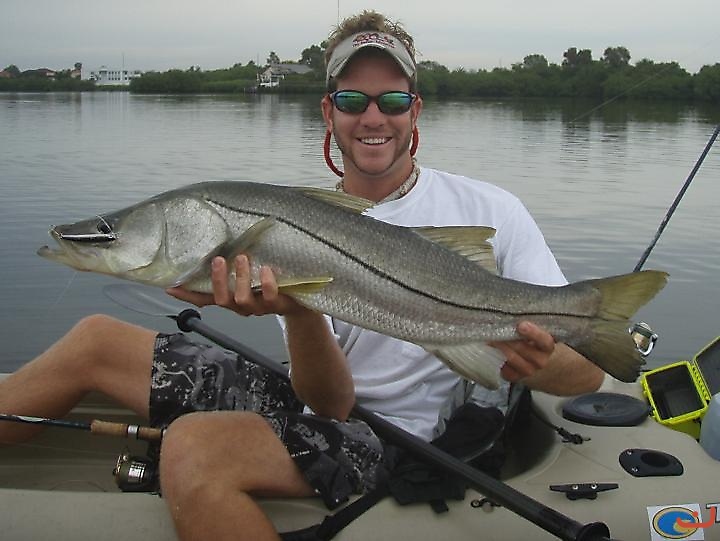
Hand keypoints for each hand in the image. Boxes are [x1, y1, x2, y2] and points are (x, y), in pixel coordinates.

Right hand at [167, 255, 305, 316]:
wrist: (300, 301)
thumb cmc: (269, 283)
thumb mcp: (249, 274)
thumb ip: (233, 266)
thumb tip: (216, 246)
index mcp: (230, 298)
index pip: (204, 298)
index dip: (187, 295)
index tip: (170, 287)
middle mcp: (241, 306)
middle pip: (221, 300)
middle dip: (218, 281)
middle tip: (218, 260)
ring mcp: (258, 307)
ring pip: (242, 299)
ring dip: (240, 278)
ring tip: (242, 257)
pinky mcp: (276, 305)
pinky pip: (269, 296)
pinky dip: (267, 282)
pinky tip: (266, 268)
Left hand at [490, 321, 555, 382]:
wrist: (536, 363)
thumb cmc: (533, 341)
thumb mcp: (535, 333)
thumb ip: (527, 326)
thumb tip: (510, 317)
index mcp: (547, 347)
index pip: (544, 341)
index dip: (533, 333)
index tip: (521, 325)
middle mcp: (540, 361)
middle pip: (522, 348)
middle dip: (507, 338)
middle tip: (495, 329)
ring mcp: (528, 371)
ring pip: (511, 358)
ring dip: (499, 346)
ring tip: (490, 337)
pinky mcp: (514, 377)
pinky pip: (503, 368)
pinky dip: (496, 357)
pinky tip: (490, 349)